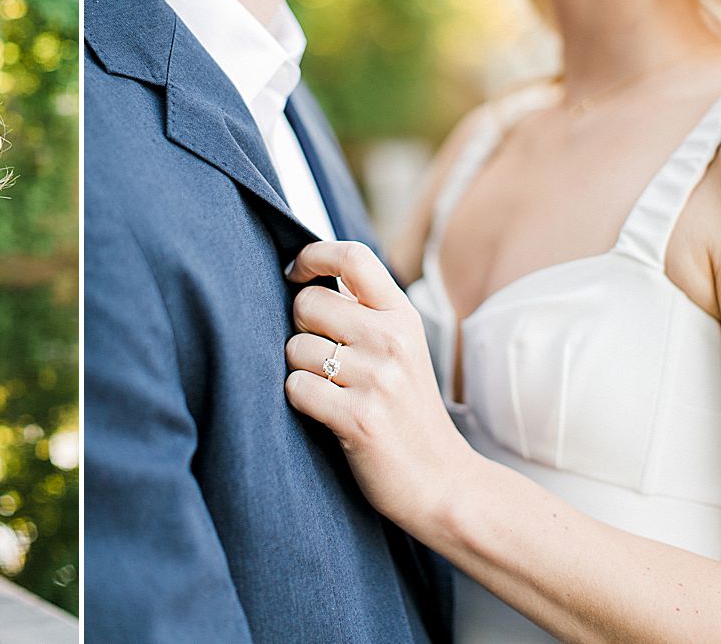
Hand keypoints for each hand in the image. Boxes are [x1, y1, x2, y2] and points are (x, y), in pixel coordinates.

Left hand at [283, 240, 474, 530]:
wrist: (444, 483)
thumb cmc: (407, 412)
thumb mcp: (400, 348)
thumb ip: (363, 311)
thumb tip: (304, 277)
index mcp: (402, 316)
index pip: (352, 256)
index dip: (311, 255)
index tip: (294, 273)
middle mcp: (392, 340)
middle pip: (307, 303)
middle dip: (299, 328)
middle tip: (322, 357)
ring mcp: (378, 379)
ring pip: (295, 348)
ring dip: (300, 370)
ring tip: (333, 391)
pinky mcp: (358, 417)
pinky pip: (296, 387)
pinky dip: (301, 400)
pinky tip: (327, 414)